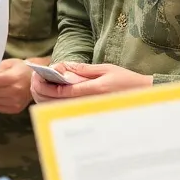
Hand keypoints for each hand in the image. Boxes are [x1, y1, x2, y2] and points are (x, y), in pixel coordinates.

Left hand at [30, 62, 151, 103]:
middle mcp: (90, 102)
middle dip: (43, 93)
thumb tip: (65, 67)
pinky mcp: (91, 113)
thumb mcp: (106, 69)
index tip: (38, 78)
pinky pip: (69, 110)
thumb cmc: (126, 81)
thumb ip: (84, 69)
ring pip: (61, 108)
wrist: (143, 96)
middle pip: (59, 102)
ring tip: (40, 87)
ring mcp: (90, 110)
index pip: (64, 91)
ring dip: (47, 99)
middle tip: (35, 82)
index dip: (48, 86)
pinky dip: (57, 103)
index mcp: (94, 90)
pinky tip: (52, 94)